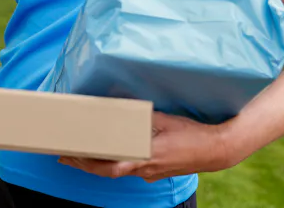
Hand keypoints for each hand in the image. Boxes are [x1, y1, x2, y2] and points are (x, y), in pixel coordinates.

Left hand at [58, 112, 237, 181]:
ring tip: (80, 154)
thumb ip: (141, 118)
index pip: (108, 166)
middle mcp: (145, 169)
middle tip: (65, 156)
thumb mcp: (164, 120)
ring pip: (117, 171)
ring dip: (98, 164)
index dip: (86, 163)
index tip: (69, 156)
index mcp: (145, 157)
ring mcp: (151, 173)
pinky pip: (130, 169)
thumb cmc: (191, 134)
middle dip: (84, 164)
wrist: (217, 150)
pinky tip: (109, 154)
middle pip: (107, 171)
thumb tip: (121, 110)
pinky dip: (114, 163)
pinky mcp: (156, 171)